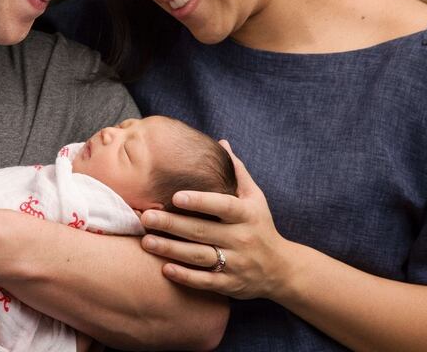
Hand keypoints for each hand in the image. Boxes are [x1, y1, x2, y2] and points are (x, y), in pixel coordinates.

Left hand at [139, 140, 293, 300]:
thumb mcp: (255, 198)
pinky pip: (205, 281)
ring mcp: (236, 263)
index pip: (223, 206)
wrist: (281, 270)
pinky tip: (164, 268)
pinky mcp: (230, 284)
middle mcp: (242, 239)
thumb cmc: (260, 226)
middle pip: (203, 231)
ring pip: (200, 257)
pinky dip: (185, 276)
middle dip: (172, 224)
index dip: (200, 201)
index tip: (176, 196)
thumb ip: (237, 172)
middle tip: (146, 216)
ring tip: (146, 241)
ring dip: (171, 249)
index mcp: (247, 214)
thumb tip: (222, 143)